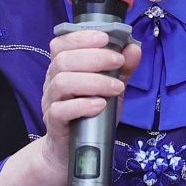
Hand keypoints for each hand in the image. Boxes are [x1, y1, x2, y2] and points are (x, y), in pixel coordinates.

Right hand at [38, 30, 141, 178]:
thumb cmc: (91, 112)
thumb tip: (133, 48)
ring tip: (116, 87)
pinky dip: (83, 105)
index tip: (105, 38)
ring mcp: (51, 101)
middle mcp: (53, 80)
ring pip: (62, 82)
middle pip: (64, 60)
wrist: (75, 148)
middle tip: (118, 62)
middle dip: (95, 57)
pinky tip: (100, 105)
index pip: (62, 43)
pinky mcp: (54, 122)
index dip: (81, 37)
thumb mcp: (111, 87)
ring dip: (93, 81)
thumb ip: (122, 68)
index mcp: (63, 67)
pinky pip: (61, 110)